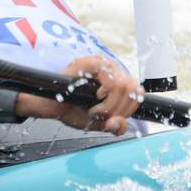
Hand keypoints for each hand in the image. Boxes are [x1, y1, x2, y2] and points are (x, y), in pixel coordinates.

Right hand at [14, 56, 141, 134]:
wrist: (52, 107)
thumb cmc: (73, 110)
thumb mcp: (99, 123)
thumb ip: (115, 126)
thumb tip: (119, 124)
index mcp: (118, 80)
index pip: (139, 93)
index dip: (128, 110)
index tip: (111, 117)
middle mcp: (113, 70)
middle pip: (133, 90)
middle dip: (118, 110)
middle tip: (101, 115)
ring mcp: (103, 65)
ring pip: (124, 87)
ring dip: (109, 106)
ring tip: (94, 109)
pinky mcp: (92, 63)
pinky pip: (112, 81)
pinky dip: (105, 97)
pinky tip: (94, 98)